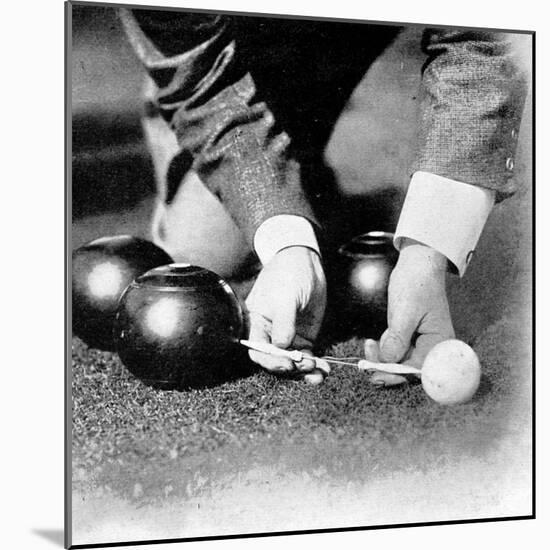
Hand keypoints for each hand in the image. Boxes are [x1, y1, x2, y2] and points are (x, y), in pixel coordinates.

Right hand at [245, 246, 326, 375]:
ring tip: (319, 374)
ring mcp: (288, 338)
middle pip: (276, 361)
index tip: (286, 364)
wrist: (304, 263)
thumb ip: (283, 322)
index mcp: (256, 325)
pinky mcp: (303, 338)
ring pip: (293, 362)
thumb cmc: (287, 276)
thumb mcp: (285, 297)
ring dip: (305, 371)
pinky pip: (307, 356)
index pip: (258, 350)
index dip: (270, 361)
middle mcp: (270, 335)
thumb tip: (282, 346)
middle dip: (291, 368)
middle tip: (307, 367)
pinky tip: (324, 369)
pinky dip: (315, 365)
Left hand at [372, 239, 454, 385]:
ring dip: (381, 357)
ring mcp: (419, 342)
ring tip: (369, 345)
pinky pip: (394, 350)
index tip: (379, 377)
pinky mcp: (408, 337)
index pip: (420, 369)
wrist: (417, 265)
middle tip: (365, 365)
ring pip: (398, 361)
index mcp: (440, 343)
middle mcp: (432, 346)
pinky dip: (382, 349)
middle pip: (409, 368)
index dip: (399, 376)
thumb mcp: (406, 312)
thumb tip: (388, 360)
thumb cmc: (418, 285)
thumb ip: (398, 338)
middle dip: (386, 367)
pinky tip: (373, 342)